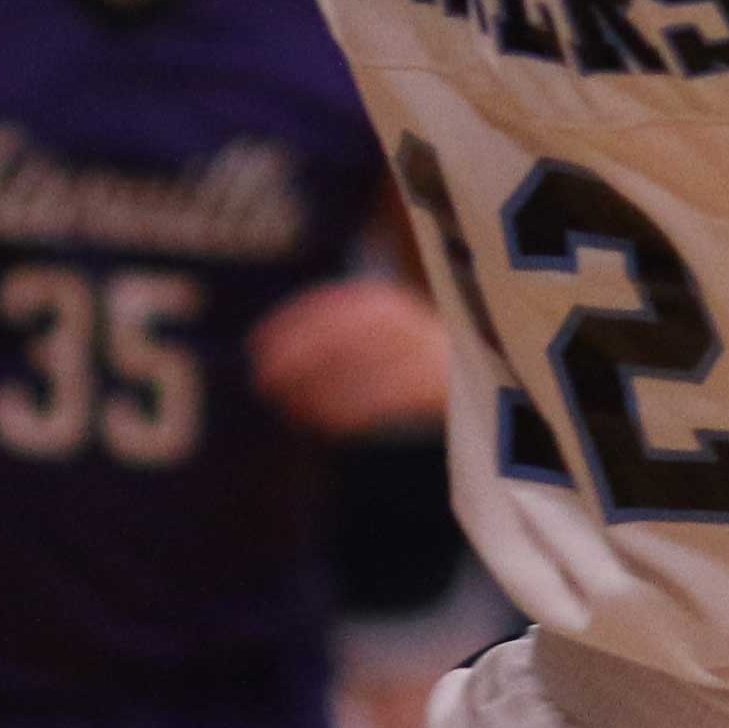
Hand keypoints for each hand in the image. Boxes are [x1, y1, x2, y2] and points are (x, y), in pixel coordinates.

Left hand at [249, 276, 451, 438]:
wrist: (472, 379)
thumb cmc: (408, 362)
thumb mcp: (374, 337)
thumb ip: (334, 337)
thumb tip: (275, 353)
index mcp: (384, 303)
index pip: (330, 305)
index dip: (290, 323)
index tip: (257, 344)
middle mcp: (403, 321)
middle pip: (341, 335)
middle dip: (297, 358)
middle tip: (263, 379)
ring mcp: (422, 351)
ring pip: (359, 368)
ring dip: (318, 390)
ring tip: (289, 408)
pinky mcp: (434, 384)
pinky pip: (383, 398)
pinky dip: (350, 411)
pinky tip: (326, 424)